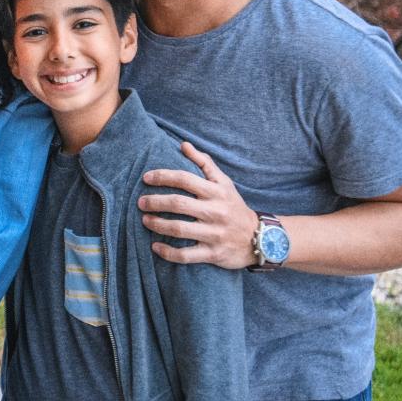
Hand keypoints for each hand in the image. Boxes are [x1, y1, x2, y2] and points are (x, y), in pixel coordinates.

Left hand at [137, 142, 259, 268]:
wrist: (260, 237)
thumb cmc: (234, 206)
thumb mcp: (224, 182)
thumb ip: (204, 163)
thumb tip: (183, 144)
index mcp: (216, 192)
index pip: (185, 179)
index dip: (163, 176)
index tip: (146, 177)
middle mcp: (215, 211)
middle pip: (178, 204)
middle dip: (155, 202)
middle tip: (140, 202)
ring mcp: (214, 234)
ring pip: (180, 229)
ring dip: (158, 225)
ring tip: (145, 220)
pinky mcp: (213, 254)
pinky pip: (186, 255)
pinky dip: (168, 252)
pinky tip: (155, 246)